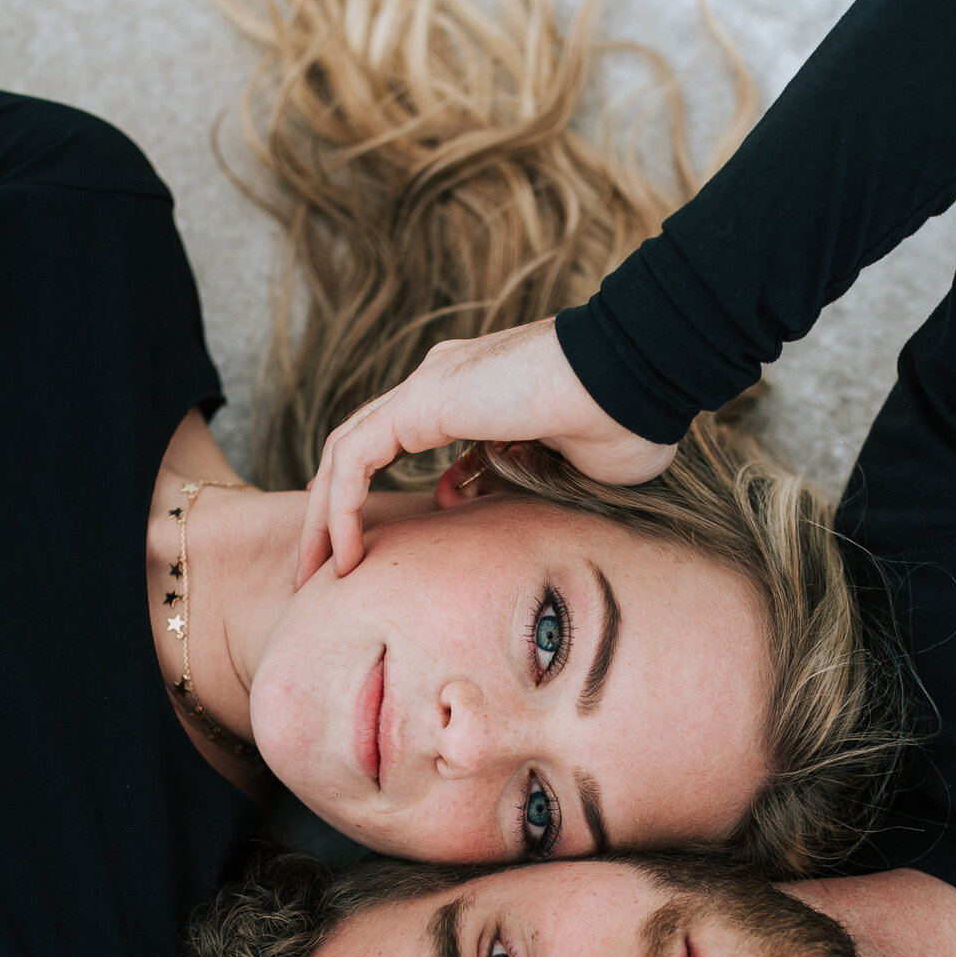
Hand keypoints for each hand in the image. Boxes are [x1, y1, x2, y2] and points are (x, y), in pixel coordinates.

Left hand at [297, 317, 678, 585]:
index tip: (370, 556)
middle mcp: (438, 384)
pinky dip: (341, 508)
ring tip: (316, 573)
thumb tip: (460, 499)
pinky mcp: (425, 400)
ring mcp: (428, 387)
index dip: (372, 498)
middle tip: (321, 570)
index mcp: (467, 395)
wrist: (639, 383)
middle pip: (359, 450)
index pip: (396, 442)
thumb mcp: (552, 469)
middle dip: (333, 512)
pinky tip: (346, 556)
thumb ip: (502, 480)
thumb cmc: (622, 425)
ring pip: (346, 454)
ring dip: (324, 516)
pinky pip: (357, 460)